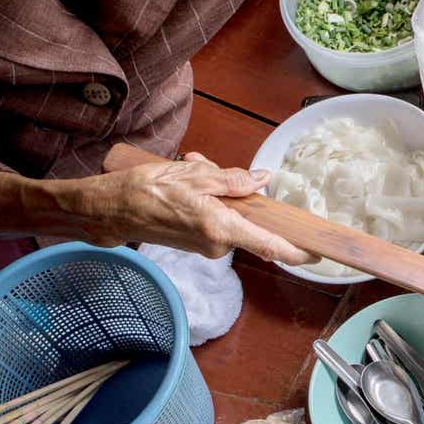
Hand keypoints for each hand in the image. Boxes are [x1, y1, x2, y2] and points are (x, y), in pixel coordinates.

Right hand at [71, 152, 311, 263]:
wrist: (107, 210)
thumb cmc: (145, 191)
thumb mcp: (194, 176)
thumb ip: (233, 180)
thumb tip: (261, 179)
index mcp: (220, 228)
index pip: (269, 246)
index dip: (296, 252)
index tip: (316, 254)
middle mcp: (216, 244)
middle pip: (248, 221)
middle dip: (238, 194)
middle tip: (209, 169)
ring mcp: (205, 247)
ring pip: (230, 217)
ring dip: (217, 193)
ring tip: (190, 171)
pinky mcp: (195, 245)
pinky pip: (215, 221)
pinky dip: (207, 202)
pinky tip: (185, 184)